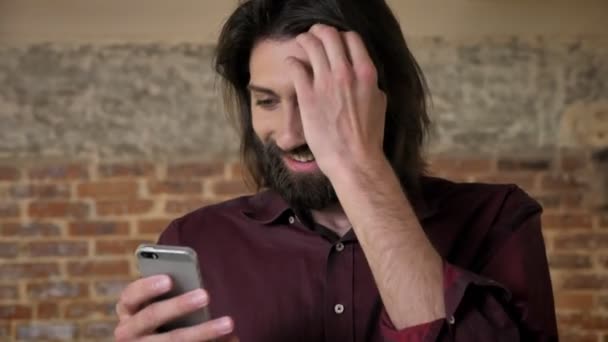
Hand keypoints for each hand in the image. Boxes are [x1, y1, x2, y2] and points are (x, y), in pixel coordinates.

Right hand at [114, 275, 237, 341]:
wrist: (151, 340)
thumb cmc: (161, 313)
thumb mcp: (159, 301)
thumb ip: (172, 291)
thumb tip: (199, 291)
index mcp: (127, 308)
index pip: (131, 295)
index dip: (148, 286)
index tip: (170, 279)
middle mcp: (127, 331)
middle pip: (152, 316)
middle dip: (178, 305)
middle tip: (205, 294)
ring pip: (173, 340)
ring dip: (203, 331)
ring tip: (228, 322)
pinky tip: (228, 338)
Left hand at [285, 24, 386, 177]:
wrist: (354, 160)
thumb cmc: (368, 137)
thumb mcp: (379, 104)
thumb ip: (370, 85)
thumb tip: (363, 78)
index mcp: (366, 73)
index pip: (352, 38)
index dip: (341, 37)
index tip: (335, 41)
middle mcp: (346, 73)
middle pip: (330, 36)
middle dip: (320, 32)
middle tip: (314, 36)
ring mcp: (325, 83)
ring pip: (311, 45)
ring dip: (304, 40)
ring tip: (301, 43)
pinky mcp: (307, 95)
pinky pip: (296, 66)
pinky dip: (293, 61)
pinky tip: (292, 64)